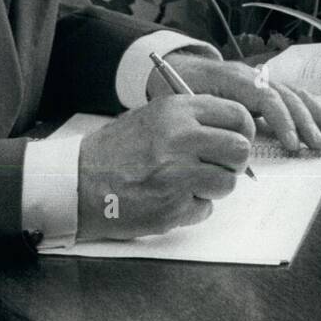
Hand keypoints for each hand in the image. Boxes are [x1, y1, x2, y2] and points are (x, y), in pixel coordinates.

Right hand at [75, 94, 253, 241]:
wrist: (78, 182)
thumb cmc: (117, 150)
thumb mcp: (154, 116)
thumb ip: (192, 120)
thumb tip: (233, 131)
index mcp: (178, 110)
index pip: (238, 116)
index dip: (243, 132)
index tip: (236, 141)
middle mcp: (181, 138)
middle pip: (240, 150)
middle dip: (233, 164)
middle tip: (215, 167)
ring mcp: (178, 174)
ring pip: (226, 183)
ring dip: (212, 188)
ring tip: (184, 184)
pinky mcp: (172, 207)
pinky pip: (205, 209)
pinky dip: (192, 209)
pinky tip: (167, 200)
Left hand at [149, 53, 320, 152]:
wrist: (175, 66)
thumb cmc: (174, 88)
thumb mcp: (183, 105)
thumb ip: (209, 123)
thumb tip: (236, 151)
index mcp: (233, 78)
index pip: (267, 98)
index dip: (282, 122)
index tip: (292, 146)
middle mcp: (252, 75)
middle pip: (287, 96)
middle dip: (306, 122)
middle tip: (318, 147)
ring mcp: (261, 79)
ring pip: (295, 94)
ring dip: (316, 116)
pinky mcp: (264, 87)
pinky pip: (292, 96)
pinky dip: (310, 110)